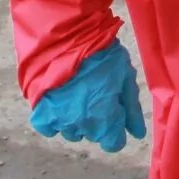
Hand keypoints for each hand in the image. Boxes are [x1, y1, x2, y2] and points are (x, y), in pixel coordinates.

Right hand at [30, 41, 146, 152]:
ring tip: (78, 94)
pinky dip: (55, 119)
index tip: (116, 113)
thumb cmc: (101, 52)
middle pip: (93, 135)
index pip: (113, 143)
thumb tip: (138, 134)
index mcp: (104, 118)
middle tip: (97, 94)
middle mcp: (81, 125)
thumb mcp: (125, 75)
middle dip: (99, 120)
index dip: (116, 129)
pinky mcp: (40, 112)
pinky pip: (49, 127)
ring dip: (77, 119)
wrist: (66, 34)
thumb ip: (132, 107)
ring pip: (72, 132)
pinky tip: (61, 101)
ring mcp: (59, 120)